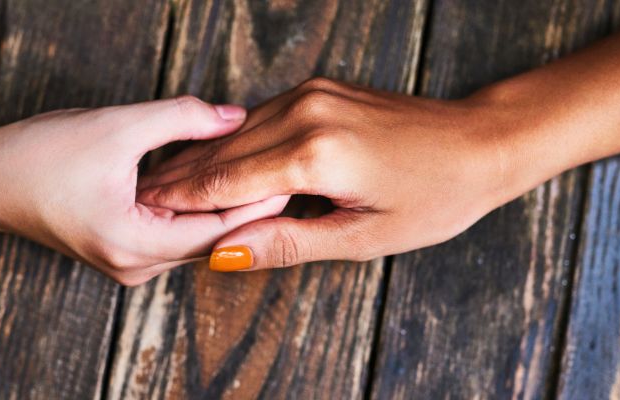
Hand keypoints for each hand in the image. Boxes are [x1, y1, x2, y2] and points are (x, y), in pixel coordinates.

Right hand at [0, 96, 288, 283]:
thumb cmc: (37, 157)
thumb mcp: (115, 128)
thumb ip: (181, 120)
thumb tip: (233, 115)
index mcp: (135, 245)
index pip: (219, 229)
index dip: (260, 201)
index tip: (295, 175)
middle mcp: (136, 266)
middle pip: (212, 237)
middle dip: (249, 205)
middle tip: (290, 173)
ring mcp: (129, 263)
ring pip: (195, 236)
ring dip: (225, 206)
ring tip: (263, 174)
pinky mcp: (123, 251)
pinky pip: (175, 233)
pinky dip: (197, 209)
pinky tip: (219, 181)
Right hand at [137, 78, 511, 269]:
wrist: (480, 143)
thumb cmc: (434, 197)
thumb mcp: (363, 236)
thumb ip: (287, 242)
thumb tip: (224, 254)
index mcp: (317, 154)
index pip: (226, 181)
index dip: (181, 200)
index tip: (145, 211)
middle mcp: (307, 112)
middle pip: (223, 151)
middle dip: (179, 177)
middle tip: (139, 199)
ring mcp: (312, 94)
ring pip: (236, 131)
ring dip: (201, 158)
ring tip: (163, 183)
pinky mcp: (319, 89)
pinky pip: (259, 117)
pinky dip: (232, 142)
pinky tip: (213, 159)